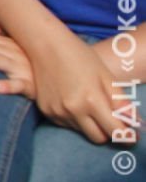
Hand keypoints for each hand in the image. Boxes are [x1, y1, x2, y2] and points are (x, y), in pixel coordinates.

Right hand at [21, 24, 121, 143]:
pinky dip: (73, 118)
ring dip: (89, 124)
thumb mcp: (106, 76)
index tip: (131, 133)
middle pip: (98, 138)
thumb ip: (122, 103)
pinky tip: (71, 100)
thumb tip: (135, 124)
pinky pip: (66, 124)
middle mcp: (73, 110)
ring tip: (86, 102)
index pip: (115, 131)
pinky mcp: (45, 110)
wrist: (45, 44)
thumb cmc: (80, 56)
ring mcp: (57, 111)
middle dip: (107, 131)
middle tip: (109, 117)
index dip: (126, 134)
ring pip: (81, 131)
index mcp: (91, 100)